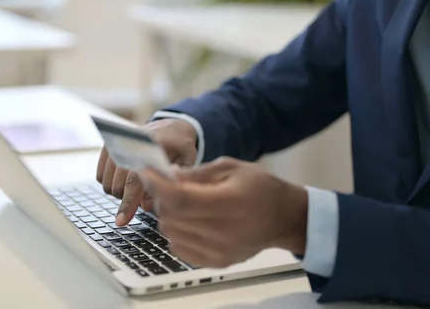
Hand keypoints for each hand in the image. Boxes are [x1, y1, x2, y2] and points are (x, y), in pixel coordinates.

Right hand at [96, 118, 197, 225]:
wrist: (169, 127)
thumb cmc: (180, 149)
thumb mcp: (186, 164)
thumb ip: (169, 184)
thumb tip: (145, 206)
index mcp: (152, 145)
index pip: (134, 180)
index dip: (128, 203)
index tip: (121, 222)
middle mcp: (128, 142)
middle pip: (117, 185)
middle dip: (128, 199)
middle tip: (144, 196)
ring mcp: (115, 144)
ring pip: (107, 183)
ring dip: (120, 192)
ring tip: (137, 186)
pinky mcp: (106, 147)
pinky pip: (100, 177)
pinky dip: (111, 184)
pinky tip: (126, 179)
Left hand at [138, 157, 307, 268]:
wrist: (283, 217)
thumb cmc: (259, 188)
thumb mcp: (230, 168)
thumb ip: (197, 173)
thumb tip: (168, 176)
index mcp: (229, 202)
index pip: (180, 198)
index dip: (158, 186)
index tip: (146, 173)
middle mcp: (224, 231)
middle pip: (171, 217)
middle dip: (162, 198)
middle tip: (168, 187)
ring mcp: (219, 250)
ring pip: (171, 234)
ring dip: (168, 216)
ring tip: (182, 204)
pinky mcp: (216, 262)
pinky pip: (178, 249)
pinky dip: (177, 233)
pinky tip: (190, 221)